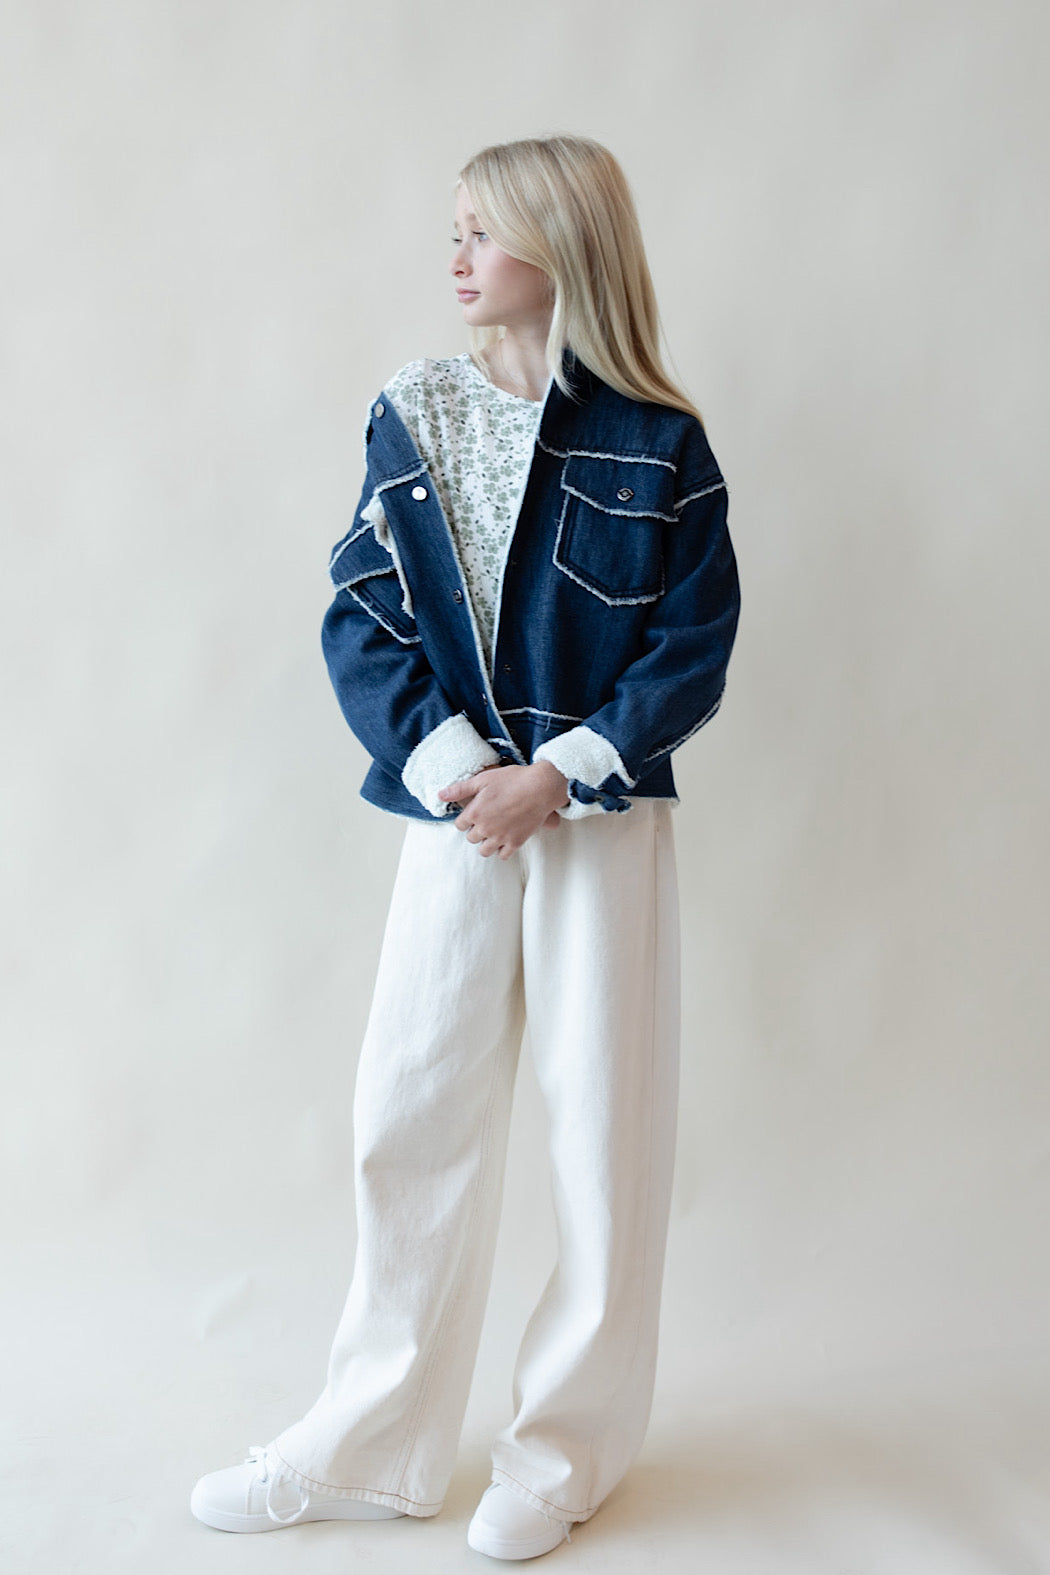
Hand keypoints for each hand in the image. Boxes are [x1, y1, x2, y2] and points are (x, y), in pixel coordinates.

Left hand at [437, 761, 569, 858]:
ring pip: (484, 851)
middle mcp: (485, 828)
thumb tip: (440, 795)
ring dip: (486, 843)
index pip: (460, 825)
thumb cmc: (512, 779)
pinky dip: (502, 850)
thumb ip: (460, 789)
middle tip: (486, 821)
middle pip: (471, 838)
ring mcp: (500, 837)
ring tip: (493, 834)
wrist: (541, 787)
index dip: (466, 819)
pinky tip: (505, 840)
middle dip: (476, 830)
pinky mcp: (515, 842)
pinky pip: (503, 855)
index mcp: (474, 813)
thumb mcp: (483, 779)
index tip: (474, 814)